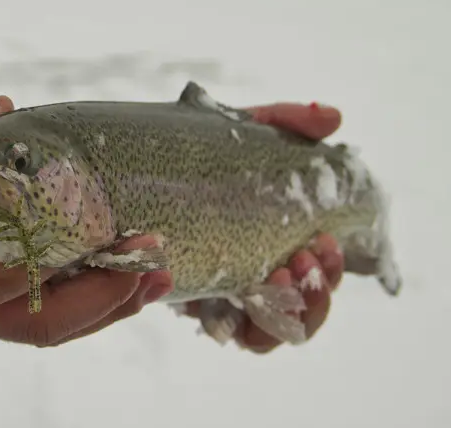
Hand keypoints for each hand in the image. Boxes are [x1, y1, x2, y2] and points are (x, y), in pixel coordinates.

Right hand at [0, 96, 171, 346]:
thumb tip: (2, 113)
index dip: (41, 264)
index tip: (92, 236)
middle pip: (31, 318)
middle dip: (99, 294)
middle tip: (152, 261)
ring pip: (38, 329)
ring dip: (101, 309)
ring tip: (152, 280)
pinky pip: (29, 320)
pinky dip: (78, 308)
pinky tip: (113, 286)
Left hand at [182, 102, 345, 352]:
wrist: (116, 177)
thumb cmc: (189, 159)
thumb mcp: (237, 134)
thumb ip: (284, 122)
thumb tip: (334, 118)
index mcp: (272, 243)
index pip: (317, 273)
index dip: (330, 270)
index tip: (323, 240)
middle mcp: (252, 277)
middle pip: (302, 312)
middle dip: (316, 294)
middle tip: (301, 260)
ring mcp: (221, 297)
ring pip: (270, 332)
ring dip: (288, 313)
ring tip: (277, 277)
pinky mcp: (190, 304)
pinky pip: (226, 331)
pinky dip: (242, 322)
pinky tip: (238, 299)